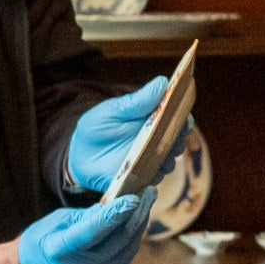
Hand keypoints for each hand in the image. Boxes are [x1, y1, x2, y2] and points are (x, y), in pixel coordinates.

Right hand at [14, 191, 153, 263]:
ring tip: (146, 205)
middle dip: (135, 215)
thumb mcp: (57, 221)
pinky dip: (131, 239)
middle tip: (149, 193)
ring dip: (138, 226)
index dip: (114, 215)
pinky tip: (136, 223)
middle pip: (116, 241)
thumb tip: (114, 208)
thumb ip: (86, 217)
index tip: (133, 198)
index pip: (92, 232)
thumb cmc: (41, 240)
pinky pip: (123, 258)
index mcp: (59, 250)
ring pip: (125, 250)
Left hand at [65, 77, 188, 192]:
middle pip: (176, 141)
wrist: (79, 156)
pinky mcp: (141, 179)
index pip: (177, 118)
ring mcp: (150, 161)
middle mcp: (156, 141)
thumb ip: (137, 101)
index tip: (185, 120)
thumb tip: (162, 82)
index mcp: (152, 120)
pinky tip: (148, 178)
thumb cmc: (98, 128)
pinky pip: (152, 181)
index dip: (184, 119)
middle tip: (175, 143)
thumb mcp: (113, 111)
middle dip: (178, 142)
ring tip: (162, 161)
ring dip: (168, 162)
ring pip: (168, 163)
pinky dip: (152, 179)